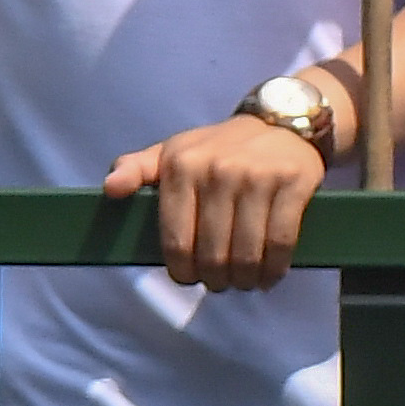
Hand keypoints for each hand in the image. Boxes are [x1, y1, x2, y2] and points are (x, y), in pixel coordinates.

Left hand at [103, 108, 337, 291]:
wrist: (280, 123)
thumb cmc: (218, 147)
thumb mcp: (172, 151)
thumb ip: (136, 169)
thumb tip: (110, 189)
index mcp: (181, 165)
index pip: (176, 241)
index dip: (182, 271)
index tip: (190, 278)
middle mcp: (218, 169)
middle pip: (213, 254)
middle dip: (215, 279)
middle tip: (220, 283)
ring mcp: (258, 177)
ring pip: (247, 253)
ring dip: (245, 280)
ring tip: (243, 282)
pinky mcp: (293, 183)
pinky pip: (281, 241)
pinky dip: (274, 268)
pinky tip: (269, 275)